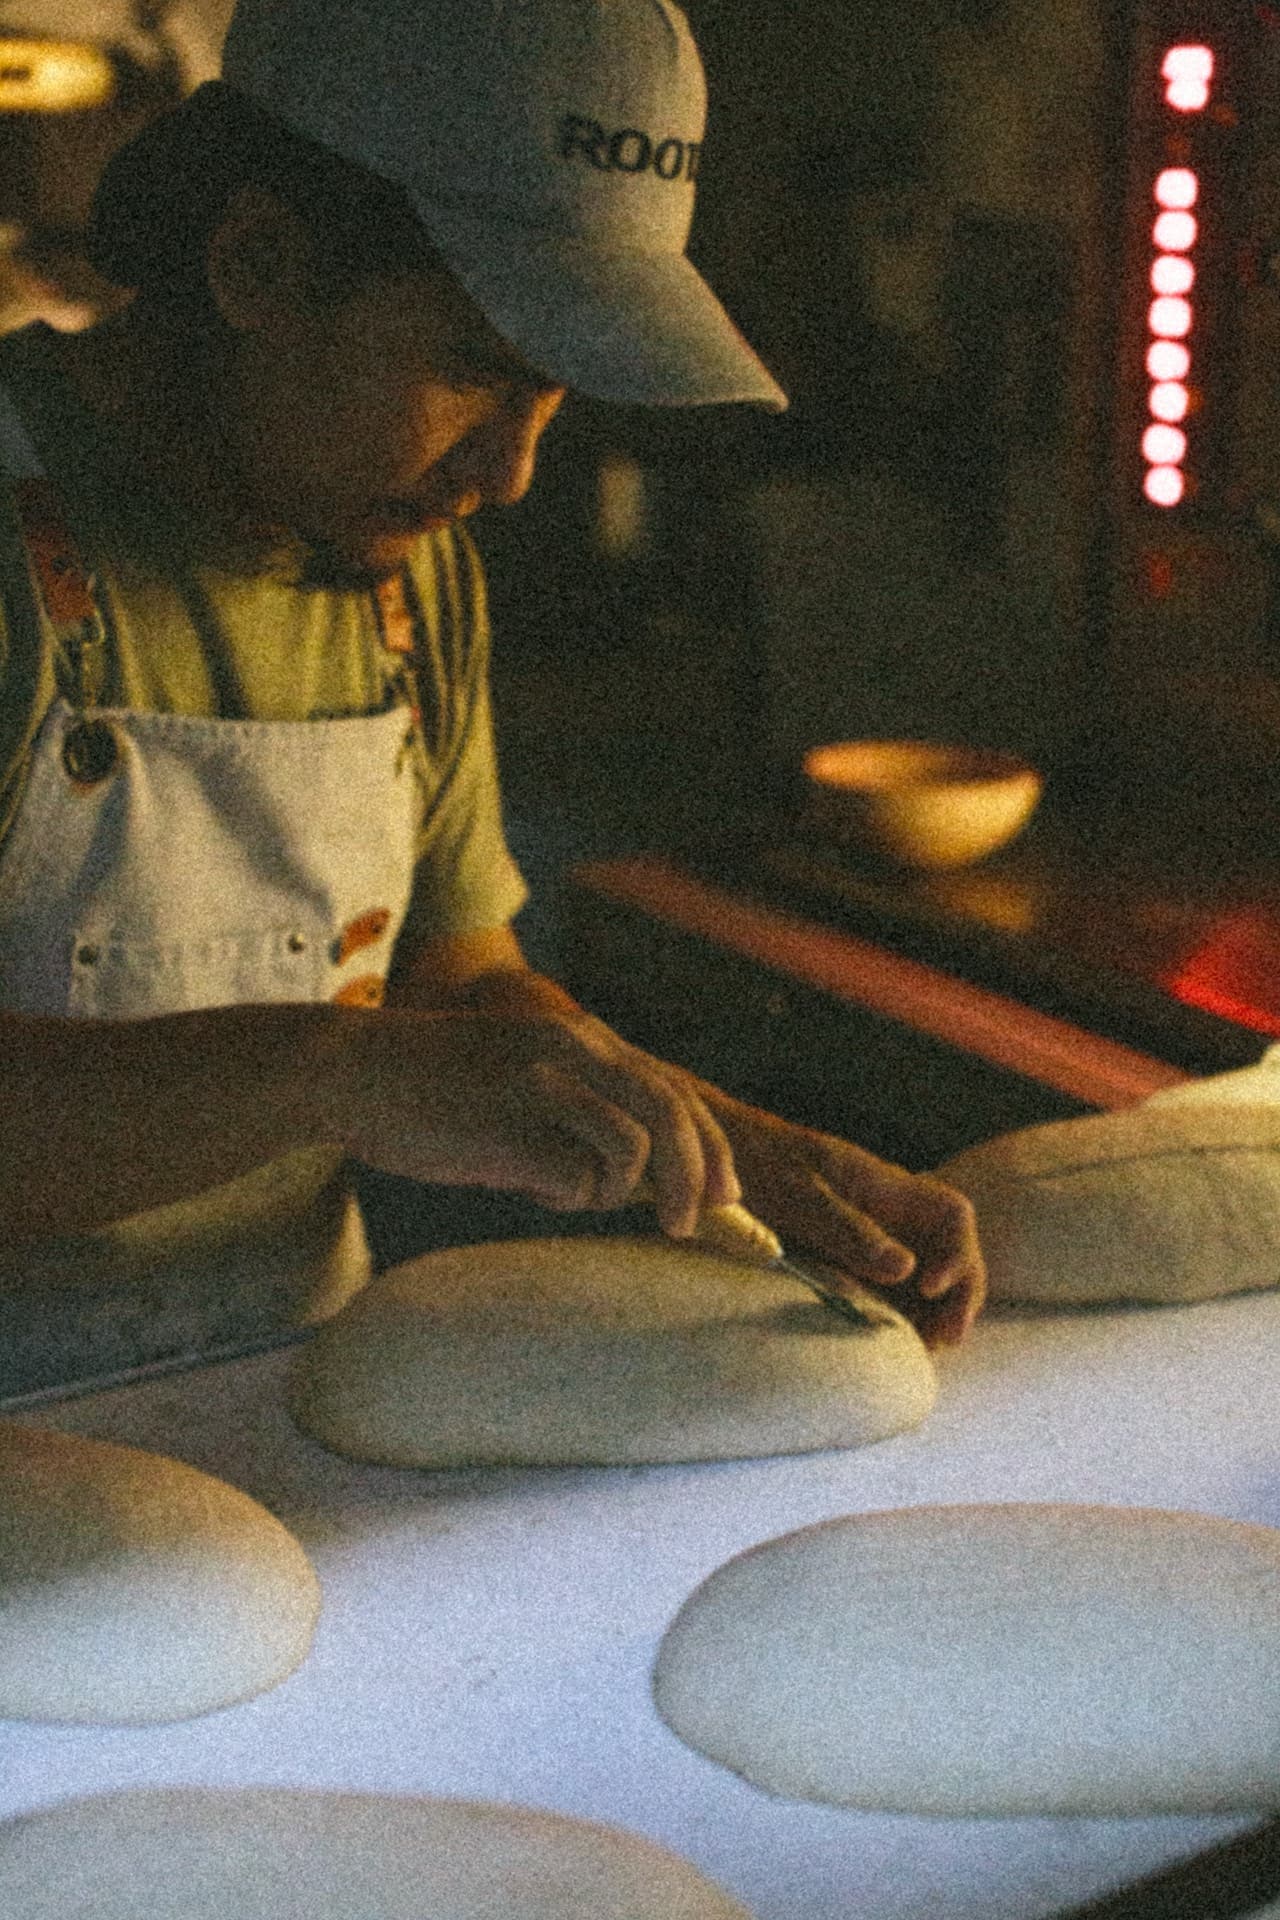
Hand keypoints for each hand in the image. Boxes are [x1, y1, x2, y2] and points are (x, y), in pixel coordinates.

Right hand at [336, 1004, 739, 1236]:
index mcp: (581, 1035)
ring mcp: (543, 1083)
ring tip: (565, 1194)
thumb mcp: (524, 1075)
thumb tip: (648, 1178)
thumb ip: (583, 1105)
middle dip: (695, 1181)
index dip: (710, 1148)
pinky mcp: (511, 1124)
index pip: (674, 1091)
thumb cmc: (436, 1088)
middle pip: (671, 1116)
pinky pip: (575, 1178)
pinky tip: (523, 1186)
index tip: (726, 1197)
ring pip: (630, 1152)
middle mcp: (572, 1048)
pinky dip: (565, 1197)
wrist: (354, 1072)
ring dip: (614, 1194)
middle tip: (689, 1228)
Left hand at [700, 1091, 986, 1347]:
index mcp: (886, 1187)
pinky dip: (898, 1316)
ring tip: (924, 1350)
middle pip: (949, 1252)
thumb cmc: (758, 1162)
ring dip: (933, 1313)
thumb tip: (906, 1271)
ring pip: (923, 1277)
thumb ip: (850, 1230)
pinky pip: (886, 1291)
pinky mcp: (845, 1261)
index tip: (930, 1286)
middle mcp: (889, 1214)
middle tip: (943, 1340)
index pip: (952, 1214)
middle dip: (958, 1295)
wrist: (713, 1155)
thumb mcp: (801, 1195)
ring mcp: (870, 1238)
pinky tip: (891, 1342)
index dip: (958, 1253)